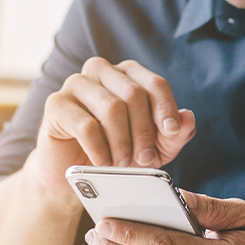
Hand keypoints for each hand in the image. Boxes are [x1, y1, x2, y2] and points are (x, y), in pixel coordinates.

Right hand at [25, 57, 196, 197]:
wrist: (72, 173)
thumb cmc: (115, 153)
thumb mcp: (153, 148)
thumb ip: (174, 135)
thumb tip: (188, 118)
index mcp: (127, 74)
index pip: (154, 83)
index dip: (166, 108)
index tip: (171, 132)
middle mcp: (101, 71)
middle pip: (133, 94)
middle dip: (143, 132)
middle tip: (144, 159)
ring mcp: (76, 84)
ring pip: (111, 108)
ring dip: (122, 143)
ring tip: (122, 163)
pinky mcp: (56, 103)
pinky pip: (86, 124)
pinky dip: (99, 149)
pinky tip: (102, 163)